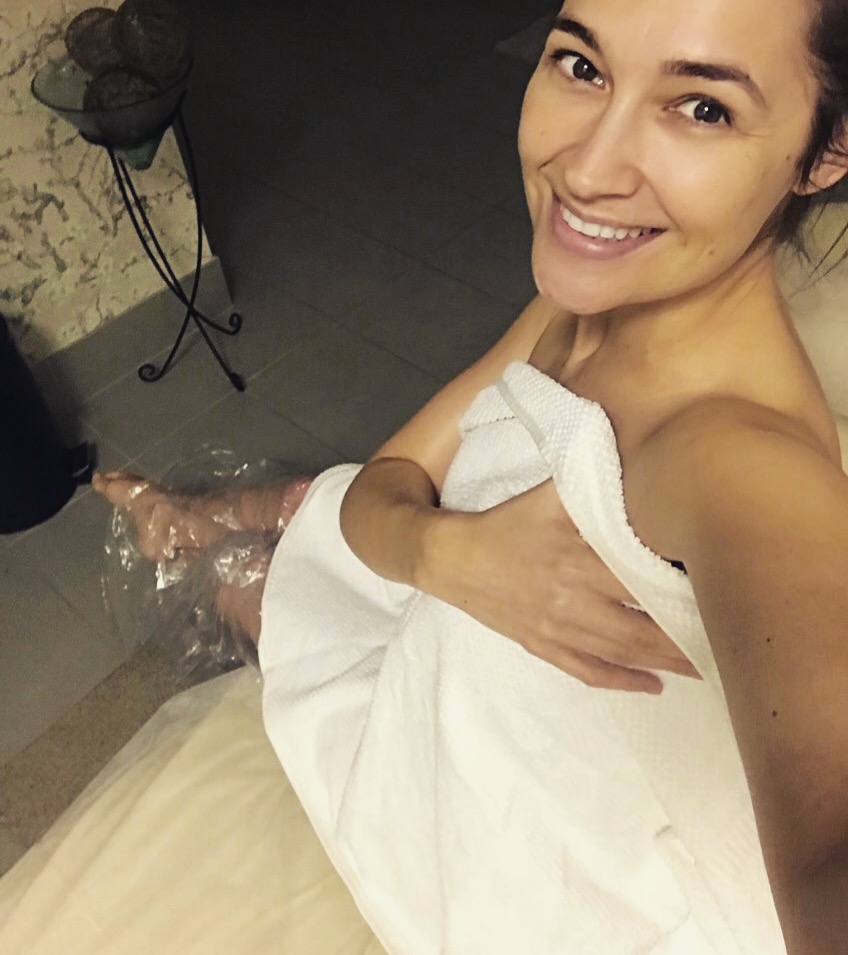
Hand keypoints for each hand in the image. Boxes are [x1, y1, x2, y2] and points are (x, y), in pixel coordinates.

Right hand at [431, 480, 699, 692]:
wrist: (449, 559)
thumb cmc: (503, 524)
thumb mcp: (546, 494)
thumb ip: (589, 480)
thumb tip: (632, 459)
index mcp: (578, 557)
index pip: (642, 578)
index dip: (681, 589)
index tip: (719, 592)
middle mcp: (572, 598)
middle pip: (641, 626)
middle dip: (686, 638)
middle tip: (728, 642)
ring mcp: (558, 629)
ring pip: (621, 653)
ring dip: (665, 664)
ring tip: (707, 670)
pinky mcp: (542, 646)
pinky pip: (587, 671)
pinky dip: (621, 682)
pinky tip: (652, 687)